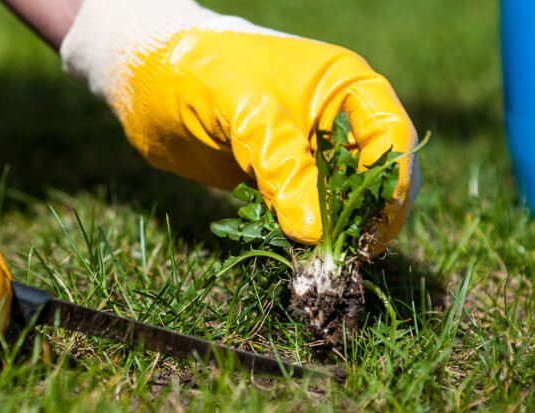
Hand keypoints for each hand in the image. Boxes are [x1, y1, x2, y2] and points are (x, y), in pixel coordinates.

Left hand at [60, 0, 419, 245]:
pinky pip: (306, 211)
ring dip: (334, 231)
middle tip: (341, 255)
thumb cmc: (196, 72)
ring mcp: (309, 150)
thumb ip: (281, 164)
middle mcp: (337, 118)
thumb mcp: (243, 110)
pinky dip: (302, 233)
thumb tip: (313, 232)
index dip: (390, 185)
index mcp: (344, 85)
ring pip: (342, 200)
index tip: (371, 229)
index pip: (391, 138)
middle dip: (364, 215)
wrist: (143, 78)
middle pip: (376, 176)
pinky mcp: (281, 176)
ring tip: (314, 259)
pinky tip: (290, 249)